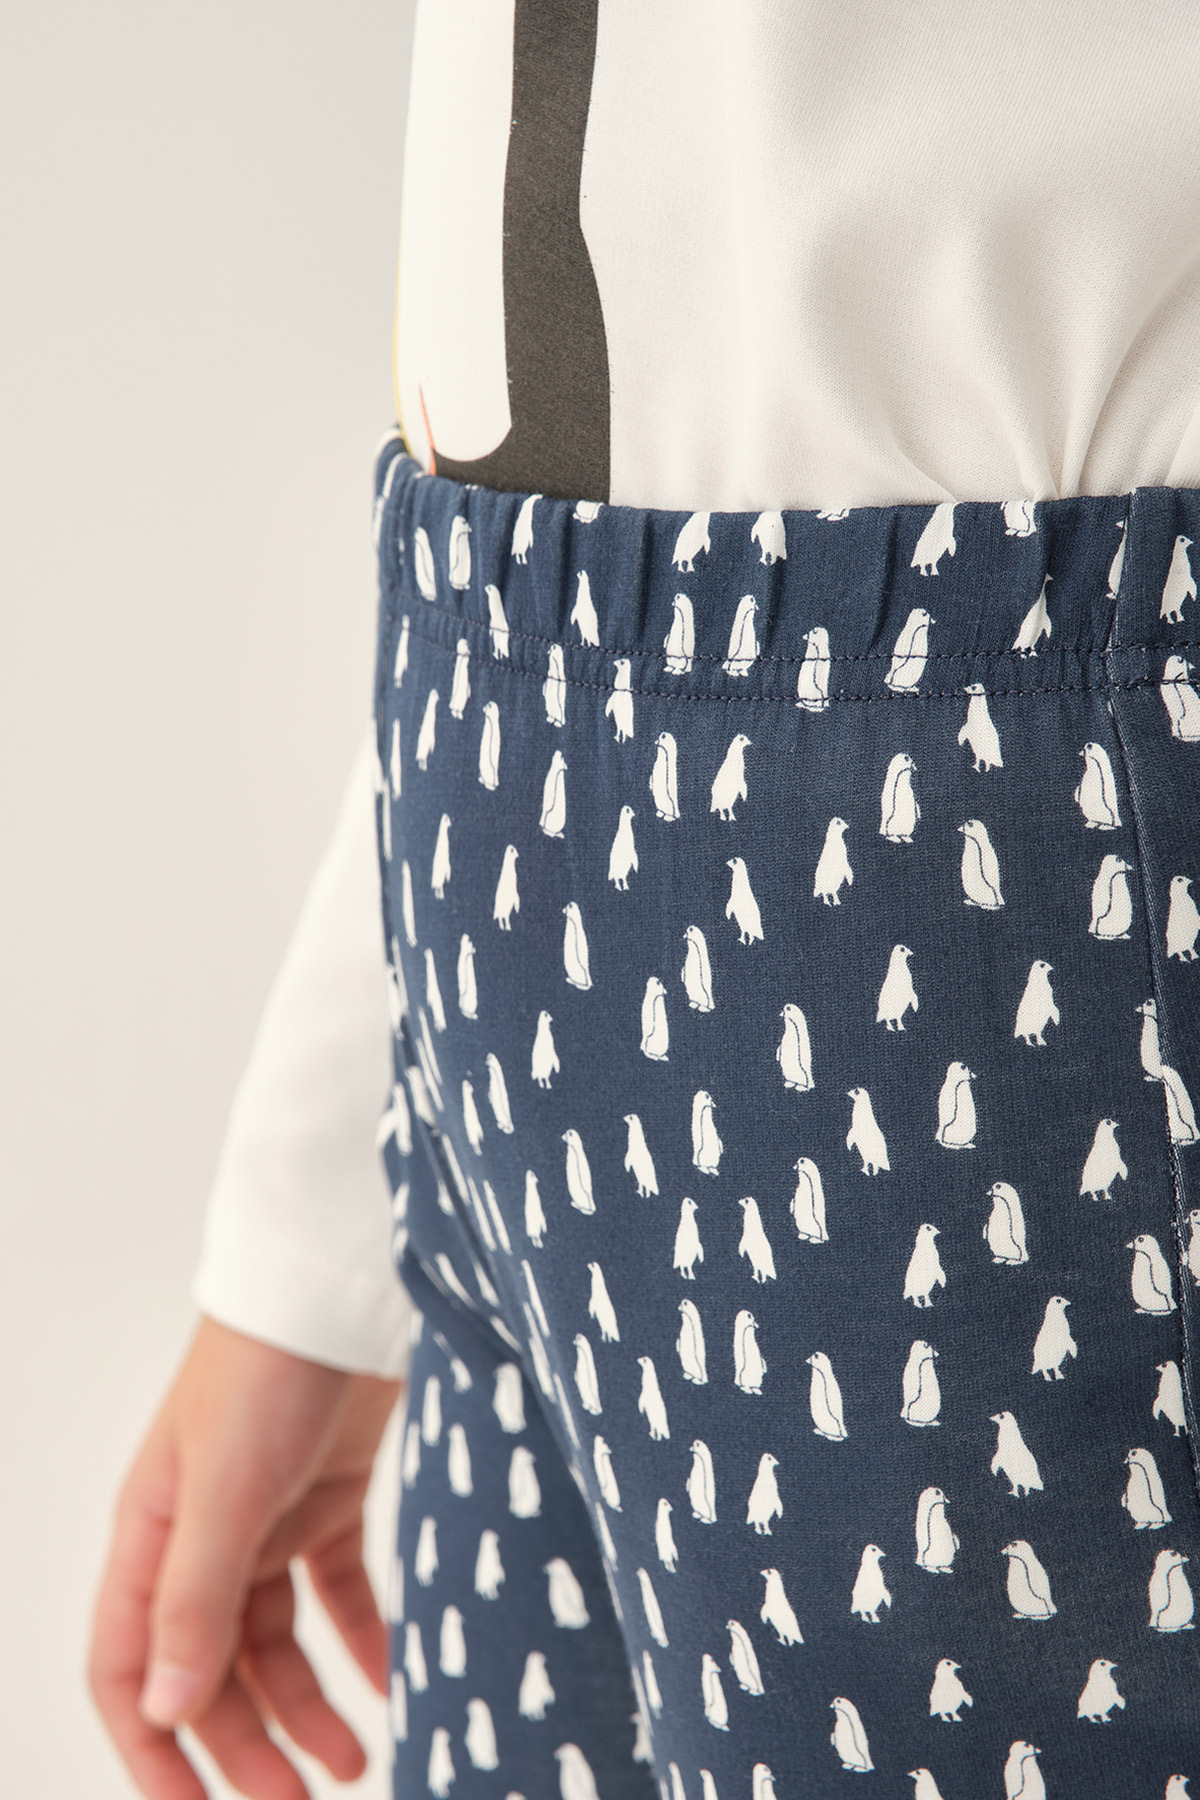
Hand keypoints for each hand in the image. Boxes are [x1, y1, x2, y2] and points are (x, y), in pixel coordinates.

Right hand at [88, 1315, 404, 1798]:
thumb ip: (197, 1598)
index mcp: (152, 1536)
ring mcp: (266, 1517)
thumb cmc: (266, 1369)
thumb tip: (169, 1708)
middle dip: (247, 1744)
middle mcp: (201, 1535)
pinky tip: (391, 1681)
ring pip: (274, 1641)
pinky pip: (337, 1591)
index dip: (155, 1747)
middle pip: (209, 1668)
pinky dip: (360, 1640)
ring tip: (355, 1764)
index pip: (129, 1668)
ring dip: (306, 1706)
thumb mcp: (225, 1488)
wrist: (340, 1284)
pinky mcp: (328, 1496)